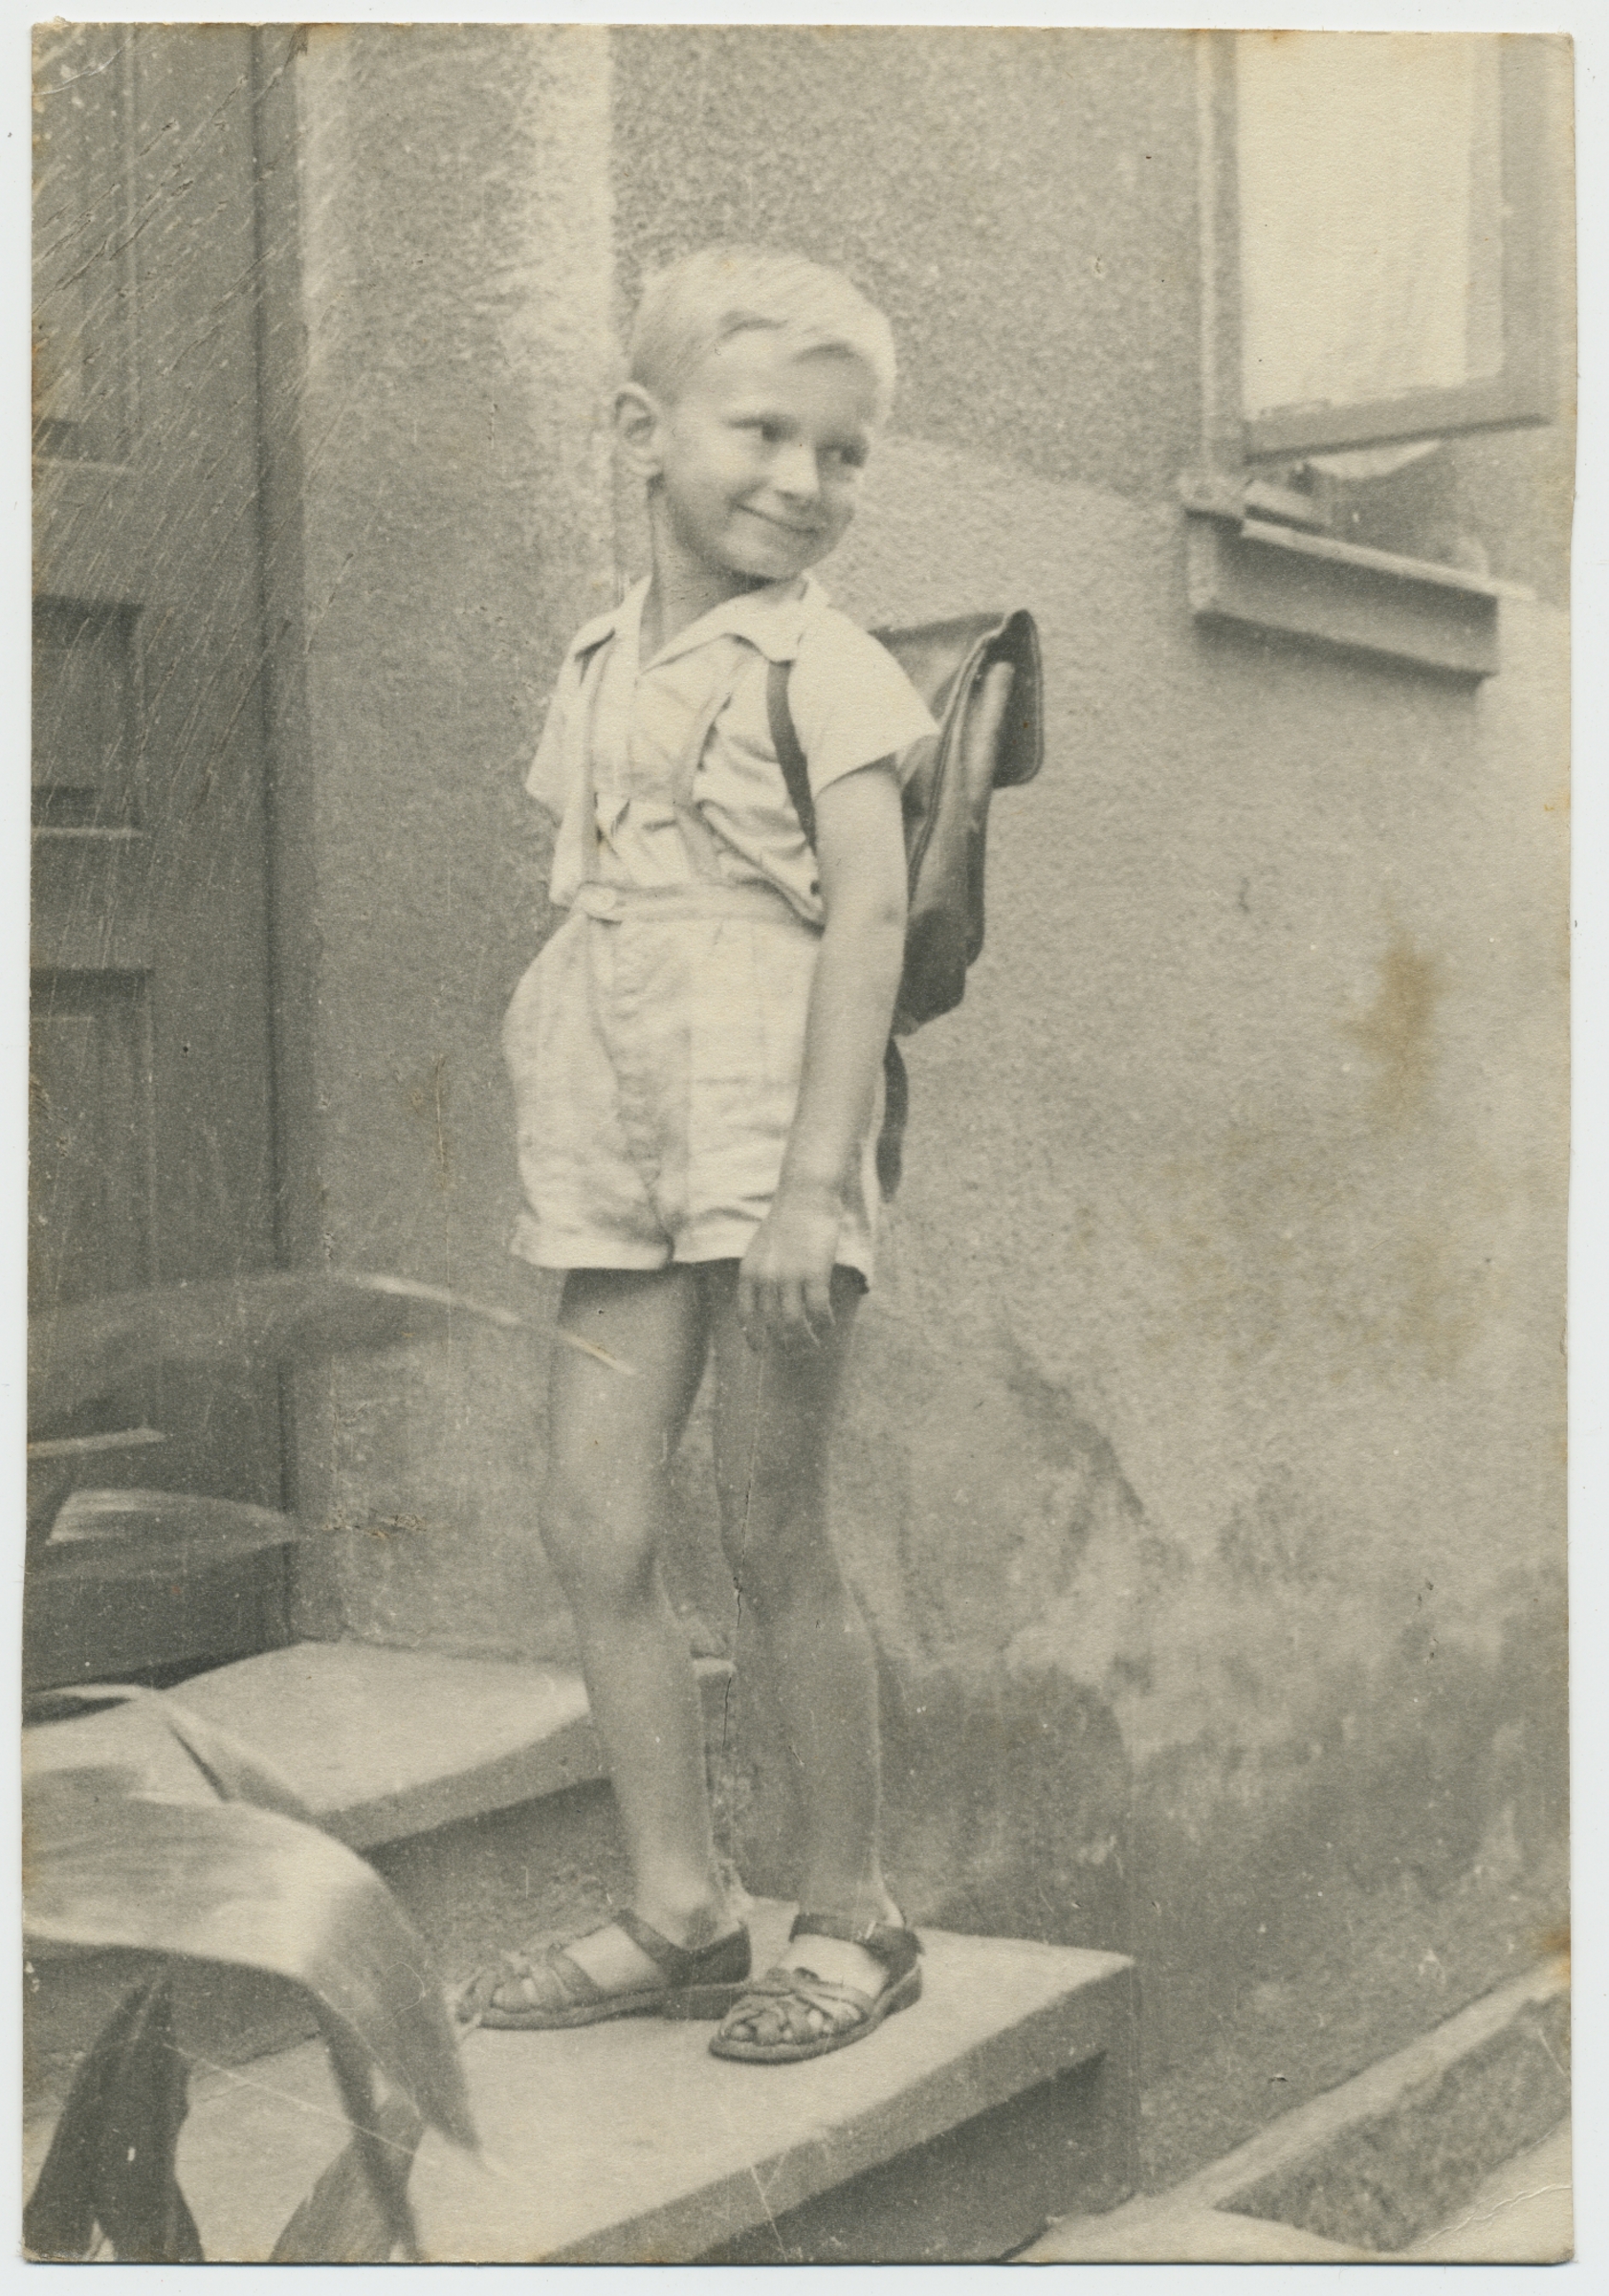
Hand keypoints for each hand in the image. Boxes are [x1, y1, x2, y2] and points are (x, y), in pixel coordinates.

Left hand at [737, 1185, 842, 1351]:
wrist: (806, 1195)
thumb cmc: (787, 1221)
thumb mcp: (761, 1249)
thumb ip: (760, 1275)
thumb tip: (767, 1305)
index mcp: (749, 1271)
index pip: (746, 1315)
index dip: (754, 1337)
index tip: (761, 1352)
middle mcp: (766, 1277)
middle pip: (772, 1325)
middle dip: (784, 1344)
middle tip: (795, 1352)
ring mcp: (790, 1276)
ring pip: (795, 1324)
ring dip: (805, 1340)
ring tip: (813, 1345)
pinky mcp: (815, 1273)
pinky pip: (818, 1310)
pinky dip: (824, 1322)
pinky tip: (828, 1324)